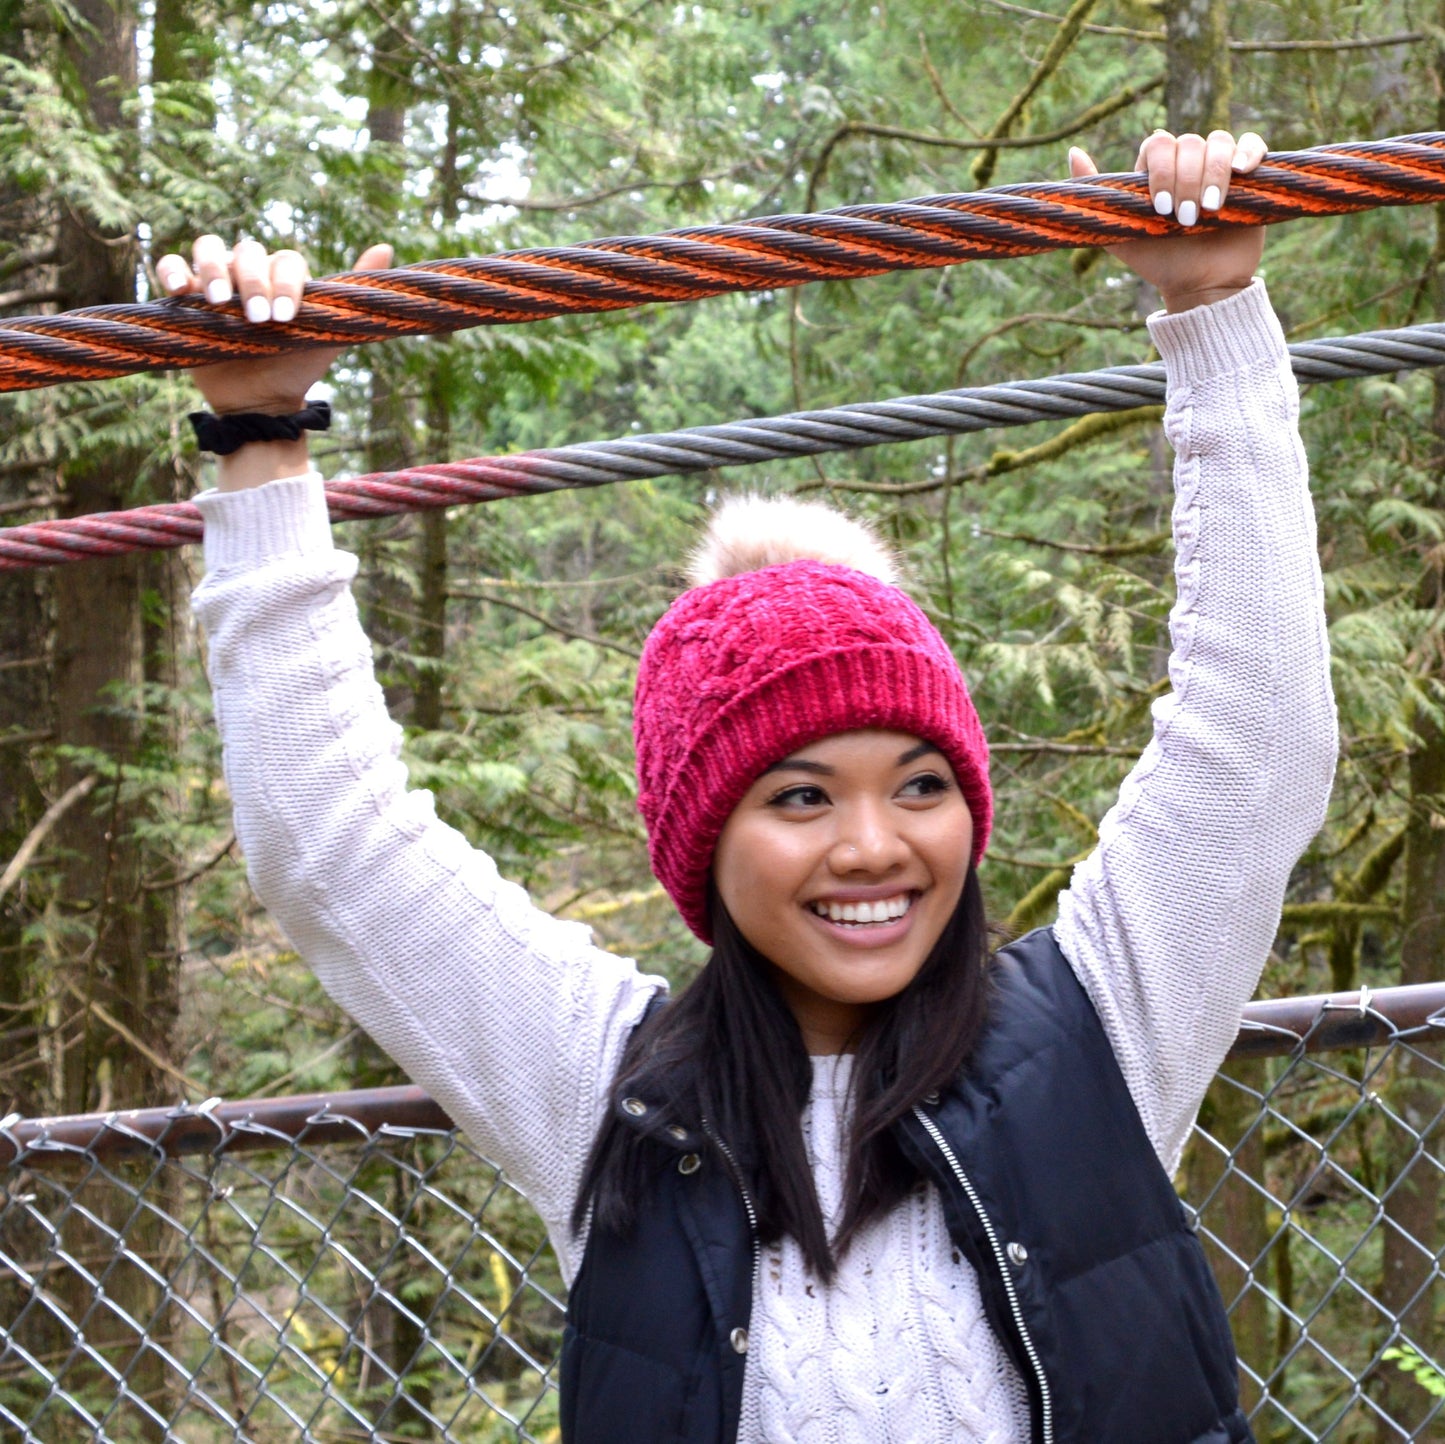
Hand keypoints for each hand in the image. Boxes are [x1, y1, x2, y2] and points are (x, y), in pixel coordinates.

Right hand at [155, 236, 393, 413]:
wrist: (262, 402)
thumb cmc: (297, 367)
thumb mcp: (330, 335)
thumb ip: (351, 297)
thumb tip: (386, 247)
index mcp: (284, 277)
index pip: (286, 260)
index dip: (286, 283)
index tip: (286, 317)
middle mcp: (250, 273)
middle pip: (248, 251)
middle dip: (253, 282)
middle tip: (258, 318)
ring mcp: (217, 281)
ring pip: (208, 249)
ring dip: (214, 269)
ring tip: (221, 303)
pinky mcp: (186, 296)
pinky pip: (171, 266)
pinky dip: (172, 271)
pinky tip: (181, 291)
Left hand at [1069, 130, 1267, 312]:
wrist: (1199, 286)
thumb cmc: (1158, 262)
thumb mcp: (1119, 235)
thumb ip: (1099, 197)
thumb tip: (1074, 151)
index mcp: (1156, 170)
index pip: (1157, 143)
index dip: (1161, 170)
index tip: (1160, 209)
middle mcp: (1187, 162)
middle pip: (1189, 142)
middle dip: (1185, 181)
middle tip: (1184, 219)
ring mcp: (1218, 166)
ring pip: (1218, 142)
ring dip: (1212, 175)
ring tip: (1208, 212)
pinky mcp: (1249, 175)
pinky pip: (1252, 145)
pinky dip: (1248, 153)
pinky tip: (1240, 172)